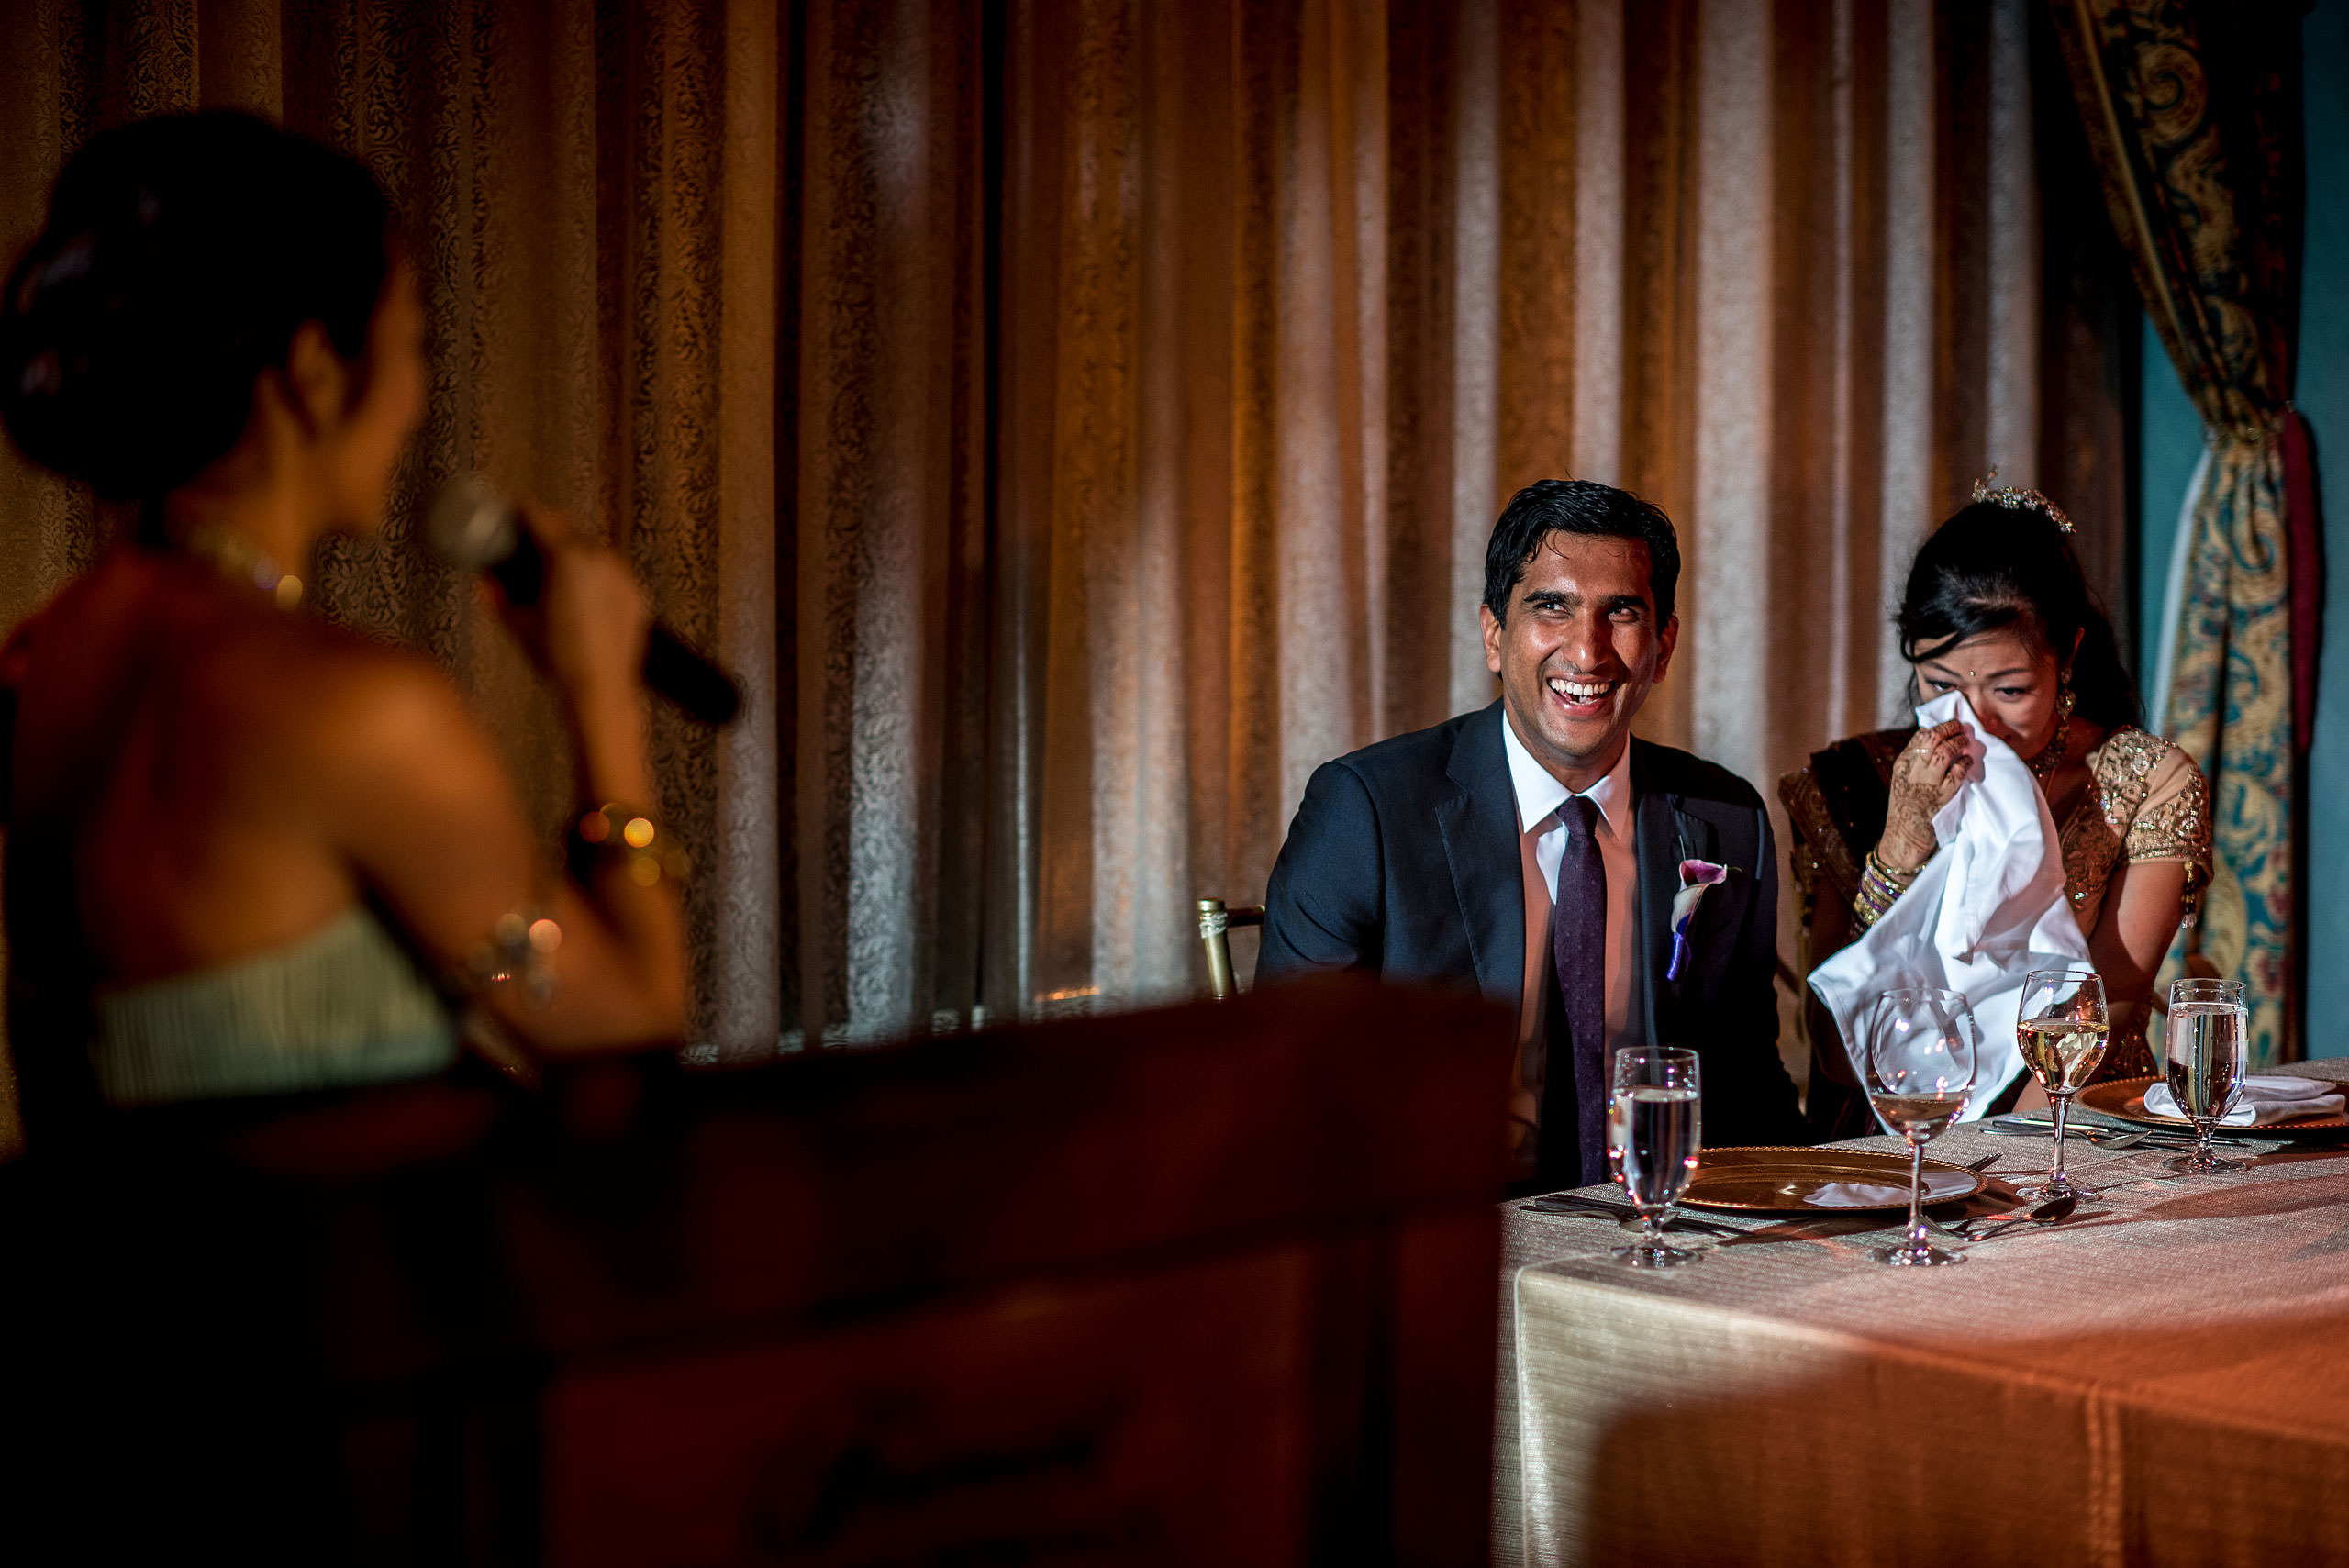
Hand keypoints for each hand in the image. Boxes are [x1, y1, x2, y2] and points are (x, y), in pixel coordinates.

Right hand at [485, 503, 650, 710]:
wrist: (601, 687)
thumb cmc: (556, 656)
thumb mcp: (518, 623)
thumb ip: (497, 597)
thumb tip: (483, 581)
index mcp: (566, 556)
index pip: (538, 516)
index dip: (519, 511)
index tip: (509, 513)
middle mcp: (599, 556)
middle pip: (566, 526)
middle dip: (545, 527)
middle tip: (526, 536)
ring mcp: (622, 574)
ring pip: (592, 547)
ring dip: (571, 548)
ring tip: (552, 564)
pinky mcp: (635, 593)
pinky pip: (611, 571)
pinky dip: (593, 572)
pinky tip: (580, 589)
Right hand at [1877, 719, 1968, 869]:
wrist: (1904, 837)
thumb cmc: (1905, 809)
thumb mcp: (1902, 781)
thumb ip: (1914, 763)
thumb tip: (1937, 744)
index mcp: (1902, 765)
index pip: (1920, 736)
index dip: (1938, 727)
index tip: (1949, 726)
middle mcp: (1912, 770)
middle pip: (1932, 738)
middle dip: (1950, 728)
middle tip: (1961, 726)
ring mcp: (1927, 783)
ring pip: (1945, 752)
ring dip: (1959, 743)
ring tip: (1966, 740)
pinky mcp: (1941, 796)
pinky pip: (1957, 772)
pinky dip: (1964, 763)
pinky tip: (1968, 761)